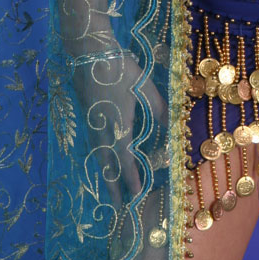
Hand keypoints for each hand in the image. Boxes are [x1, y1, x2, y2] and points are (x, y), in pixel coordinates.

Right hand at [71, 48, 167, 207]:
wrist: (88, 53)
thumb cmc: (119, 69)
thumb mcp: (144, 86)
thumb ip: (158, 107)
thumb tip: (172, 125)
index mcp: (119, 125)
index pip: (125, 159)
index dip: (131, 178)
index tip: (136, 195)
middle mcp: (103, 130)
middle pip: (107, 165)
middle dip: (113, 187)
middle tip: (117, 207)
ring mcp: (91, 124)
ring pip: (98, 156)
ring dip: (104, 175)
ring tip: (109, 190)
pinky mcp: (86, 116)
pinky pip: (93, 145)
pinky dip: (99, 159)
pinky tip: (101, 160)